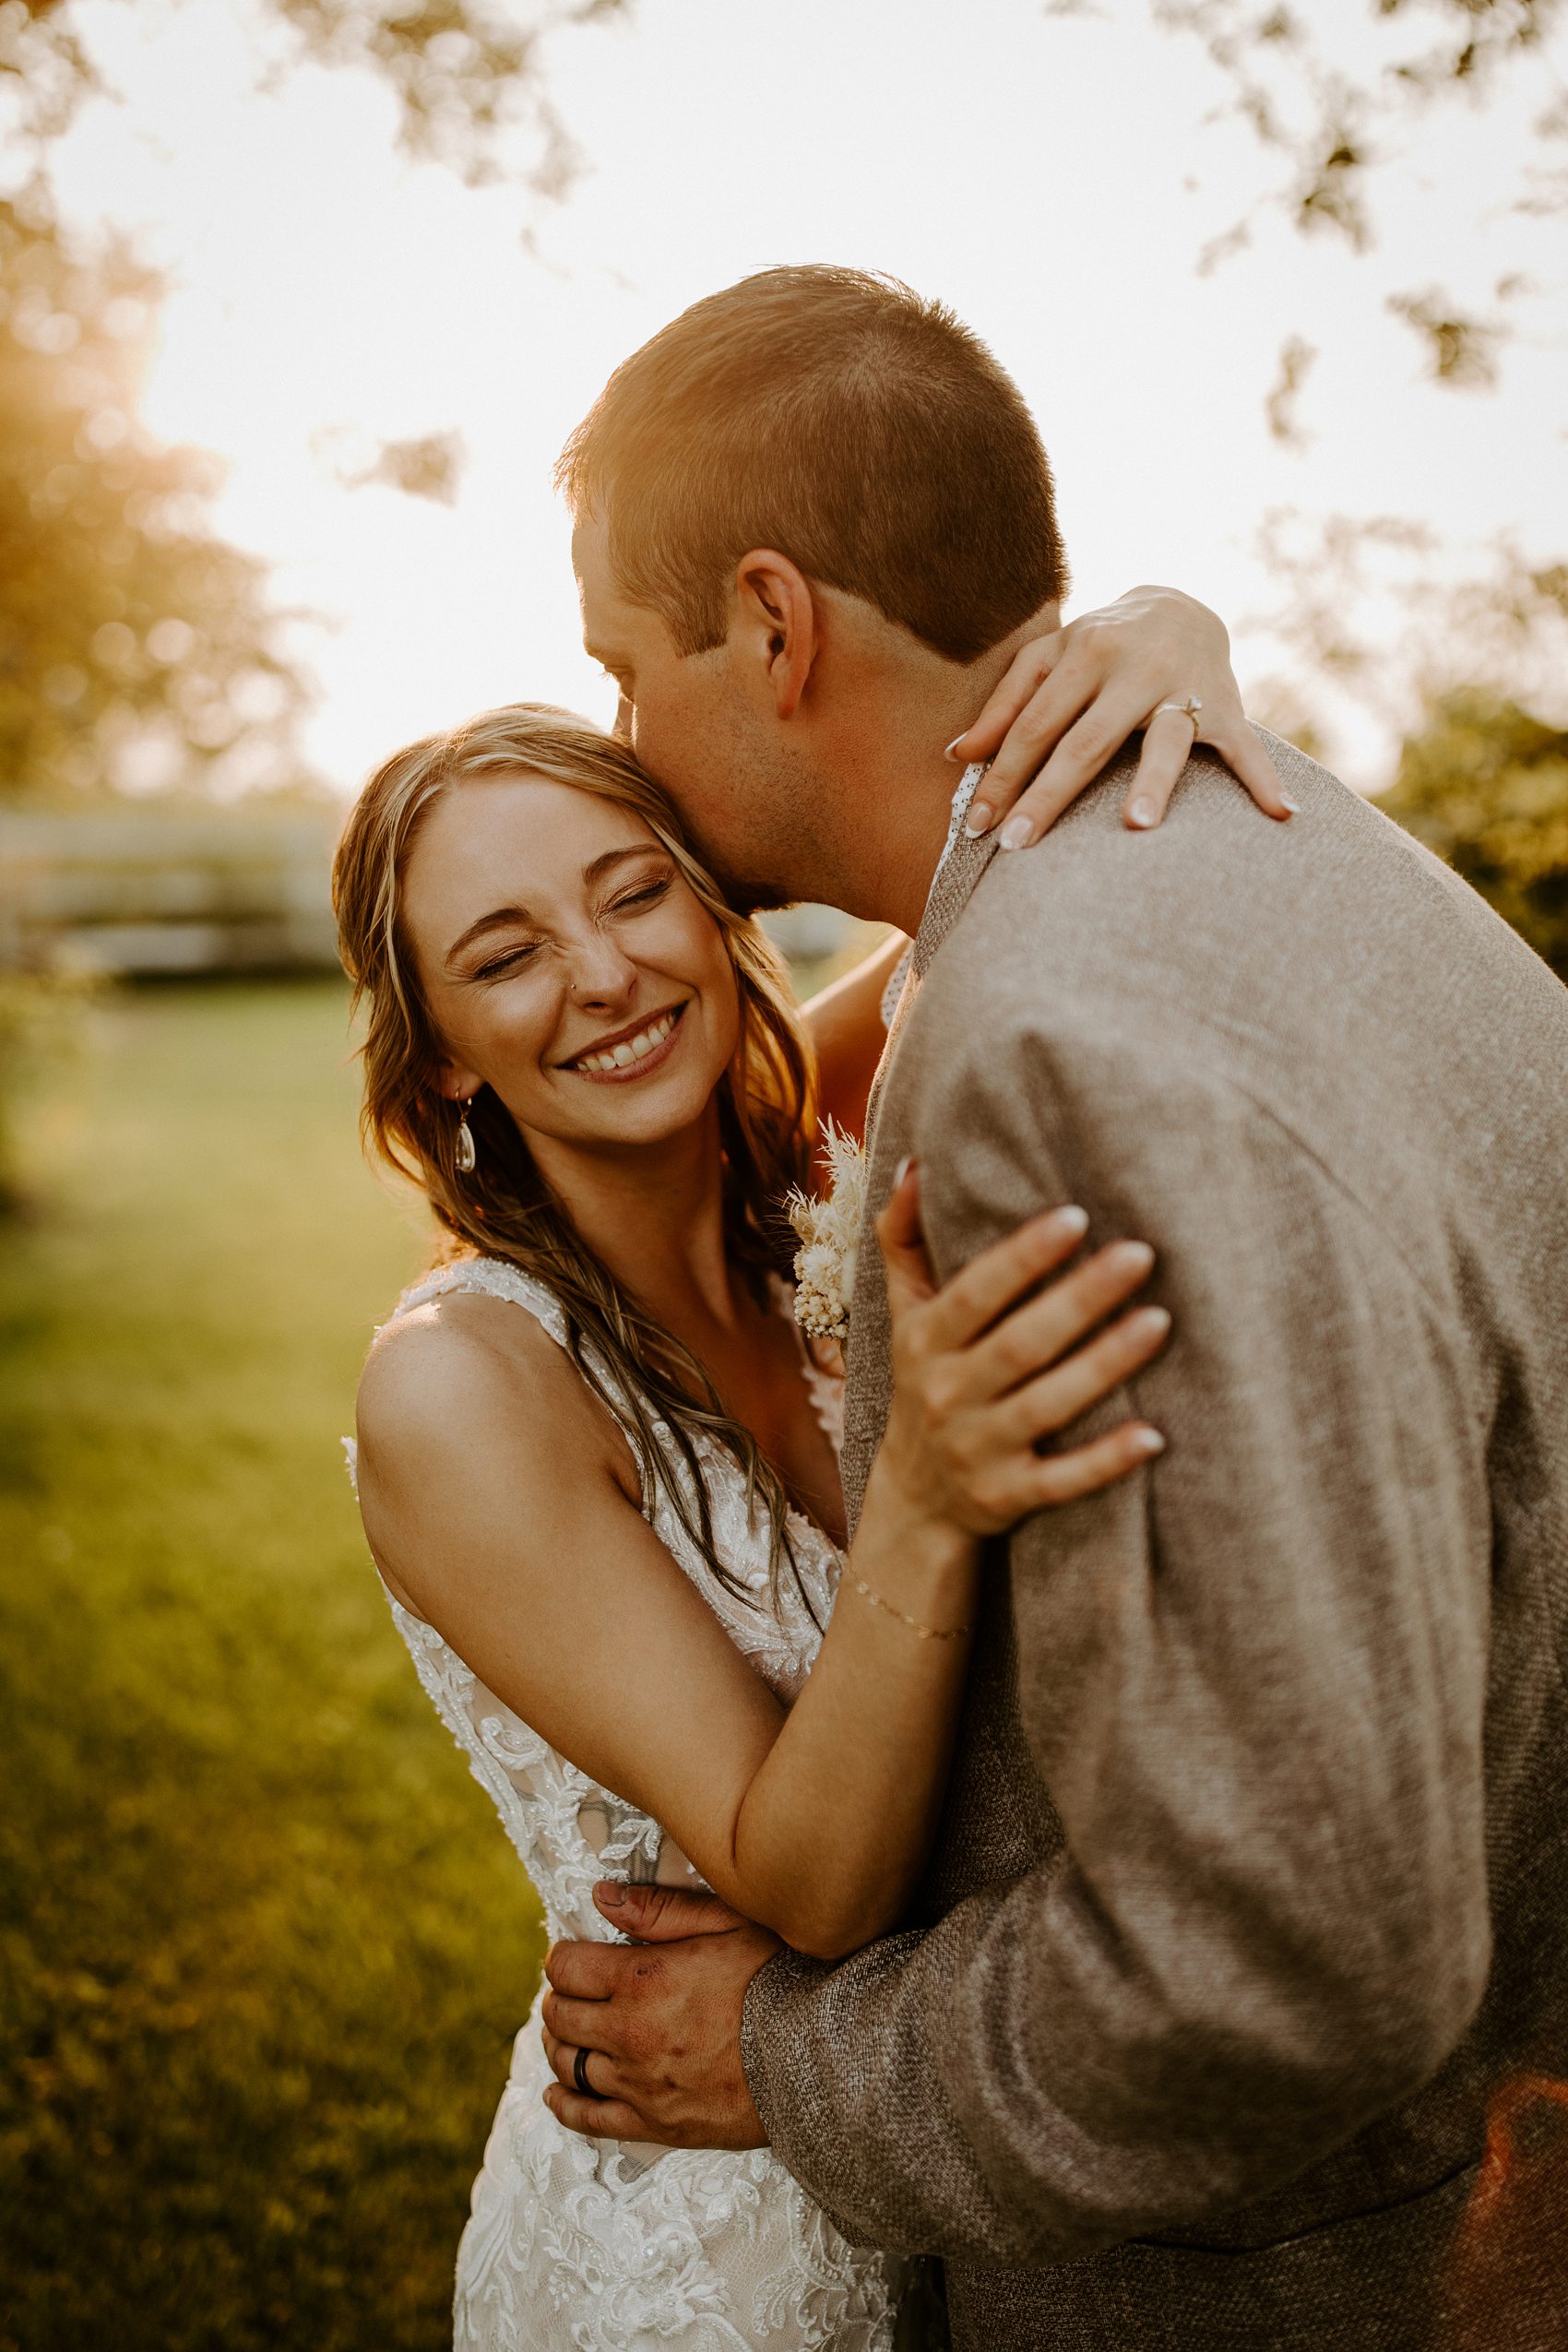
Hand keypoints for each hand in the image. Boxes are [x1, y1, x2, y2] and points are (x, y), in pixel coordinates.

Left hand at [540, 1883, 778, 2147]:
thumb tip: (602, 1896)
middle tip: (573, 1991)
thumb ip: (659, 1910)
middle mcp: (629, 2033)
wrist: (818, 2057)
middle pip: (560, 2016)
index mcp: (642, 1978)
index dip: (564, 1957)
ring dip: (560, 2045)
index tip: (574, 1955)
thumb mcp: (727, 1922)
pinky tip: (557, 2095)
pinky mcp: (655, 2124)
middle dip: (559, 1998)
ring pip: (568, 2065)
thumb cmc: (779, 1979)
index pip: (566, 1967)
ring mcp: (638, 2084)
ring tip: (570, 2033)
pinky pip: (588, 2120)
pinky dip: (565, 2106)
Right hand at [872, 1163, 1168, 1535]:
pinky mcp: (1009, 1497)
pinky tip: (1154, 1435)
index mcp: (924, 1341)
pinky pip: (1062, 1481)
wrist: (916, 1499)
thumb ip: (904, 1238)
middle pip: (1019, 1344)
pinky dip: (1106, 1462)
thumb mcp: (904, 1313)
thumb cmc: (925, 1379)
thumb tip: (915, 1163)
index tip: (1076, 1217)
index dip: (1022, 1257)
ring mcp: (978, 1450)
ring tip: (1160, 1321)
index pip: (974, 1293)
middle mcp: (947, 1395)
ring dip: (1104, 1365)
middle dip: (1080, 1298)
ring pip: (1047, 1407)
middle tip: (1140, 1253)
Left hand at [947, 584, 1296, 847]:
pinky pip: (1248, 747)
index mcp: (1085, 654)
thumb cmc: (1098, 647)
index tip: (978, 827)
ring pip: (1166, 741)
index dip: (1003, 777)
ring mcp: (1186, 688)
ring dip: (1153, 782)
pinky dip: (1264, 779)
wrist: (1181, 605)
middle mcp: (1135, 669)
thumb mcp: (1049, 660)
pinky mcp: (1229, 706)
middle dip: (1049, 796)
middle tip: (1019, 846)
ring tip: (1137, 826)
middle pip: (1086, 742)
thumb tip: (958, 754)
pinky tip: (1280, 814)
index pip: (1035, 727)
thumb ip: (1005, 705)